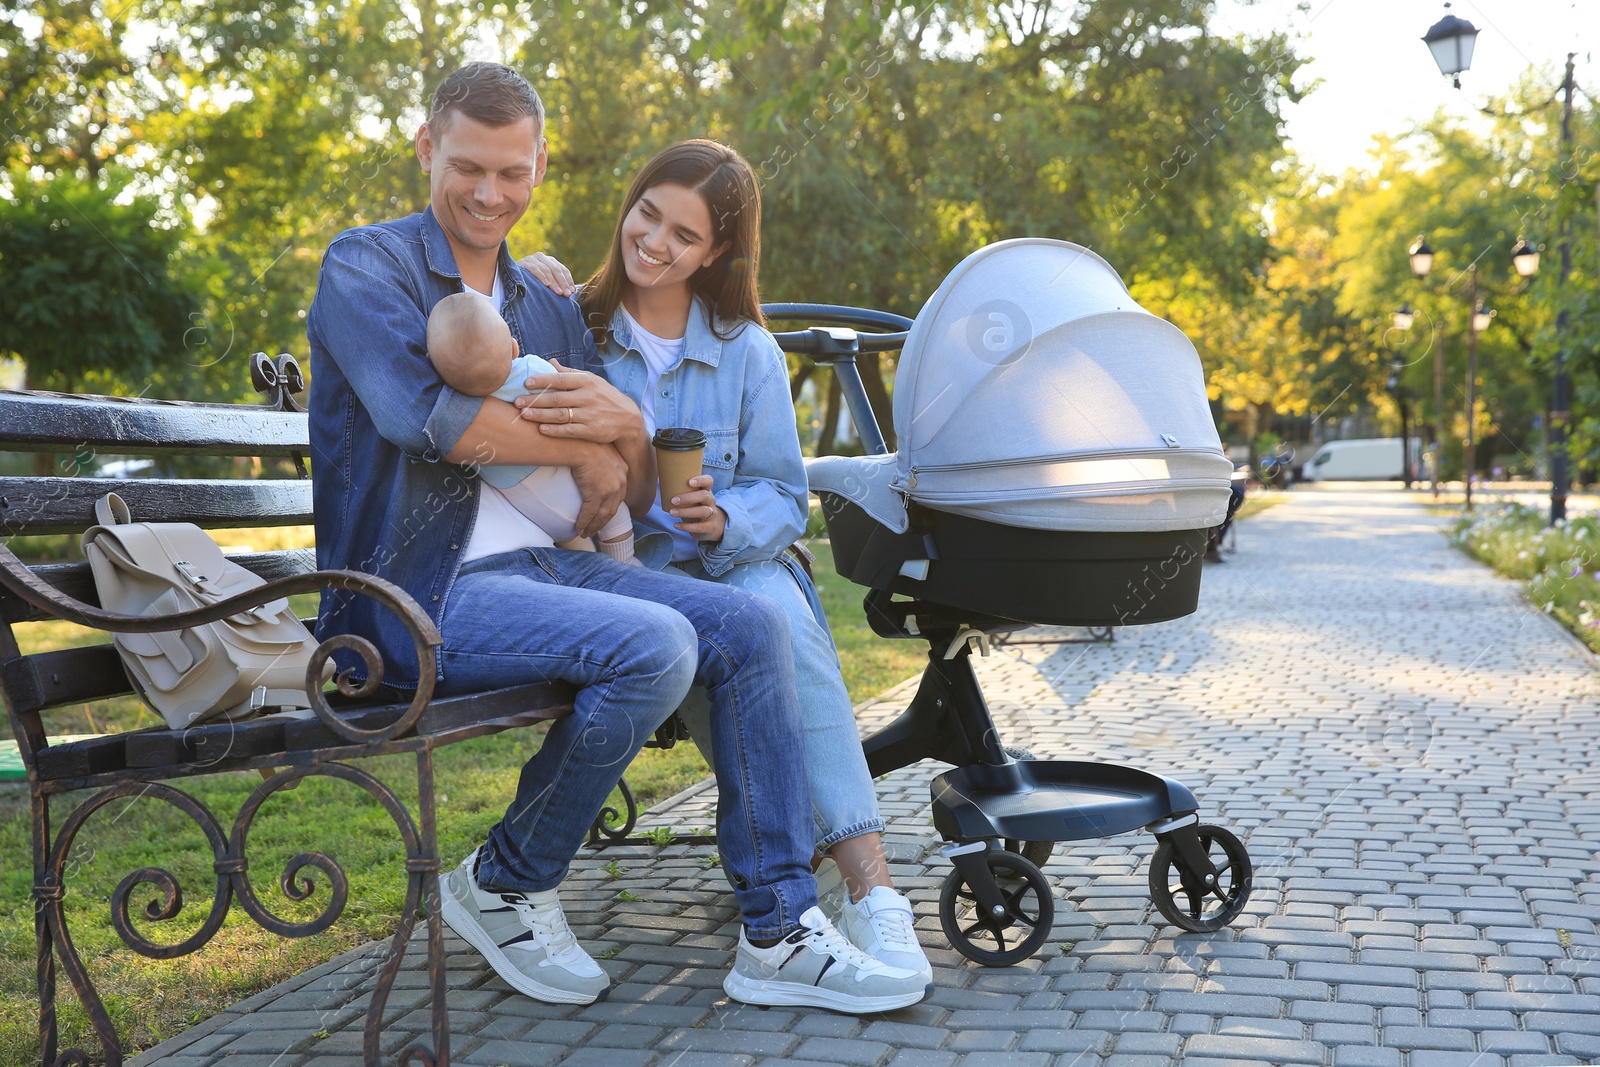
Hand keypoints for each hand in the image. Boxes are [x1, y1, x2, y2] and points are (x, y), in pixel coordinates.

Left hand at [516, 361, 643, 445]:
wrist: (628, 419)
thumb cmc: (606, 397)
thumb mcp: (593, 381)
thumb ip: (570, 374)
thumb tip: (550, 362)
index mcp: (587, 382)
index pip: (560, 379)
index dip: (542, 381)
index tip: (526, 383)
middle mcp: (588, 397)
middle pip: (557, 398)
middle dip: (535, 400)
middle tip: (517, 401)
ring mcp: (590, 415)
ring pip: (560, 415)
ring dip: (540, 415)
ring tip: (524, 415)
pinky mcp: (592, 431)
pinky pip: (569, 430)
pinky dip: (554, 430)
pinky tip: (541, 429)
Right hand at [518, 251, 574, 295]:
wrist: (511, 280)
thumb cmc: (532, 284)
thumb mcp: (546, 283)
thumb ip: (557, 285)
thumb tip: (573, 292)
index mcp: (550, 261)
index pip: (563, 270)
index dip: (568, 281)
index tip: (572, 292)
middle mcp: (542, 257)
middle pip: (556, 269)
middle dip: (563, 283)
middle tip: (566, 294)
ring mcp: (532, 258)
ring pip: (547, 269)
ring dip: (554, 282)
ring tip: (558, 292)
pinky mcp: (524, 262)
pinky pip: (534, 268)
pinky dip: (541, 276)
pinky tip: (546, 284)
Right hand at [569, 444, 629, 538]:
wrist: (580, 445)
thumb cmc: (587, 444)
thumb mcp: (603, 452)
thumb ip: (604, 463)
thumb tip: (596, 468)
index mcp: (623, 472)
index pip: (619, 496)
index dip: (611, 508)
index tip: (604, 515)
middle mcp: (620, 483)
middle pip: (612, 509)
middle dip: (603, 522)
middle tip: (594, 529)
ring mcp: (609, 490)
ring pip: (602, 515)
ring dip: (593, 526)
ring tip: (586, 533)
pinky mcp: (596, 495)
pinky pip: (590, 513)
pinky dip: (584, 523)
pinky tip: (579, 528)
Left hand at [669, 475, 727, 542]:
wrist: (709, 526)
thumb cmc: (694, 508)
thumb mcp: (691, 498)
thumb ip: (681, 491)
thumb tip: (660, 482)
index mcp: (706, 490)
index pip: (709, 481)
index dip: (701, 480)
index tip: (689, 482)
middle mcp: (711, 501)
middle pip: (705, 496)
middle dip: (688, 497)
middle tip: (673, 500)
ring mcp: (712, 514)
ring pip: (703, 511)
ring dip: (686, 512)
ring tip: (672, 513)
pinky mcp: (710, 527)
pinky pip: (700, 527)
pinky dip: (687, 526)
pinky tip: (676, 525)